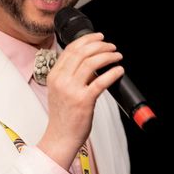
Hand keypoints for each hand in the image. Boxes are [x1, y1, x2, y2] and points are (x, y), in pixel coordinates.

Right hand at [37, 32, 123, 169]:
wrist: (60, 137)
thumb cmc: (63, 115)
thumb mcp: (60, 90)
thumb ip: (70, 75)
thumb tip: (92, 61)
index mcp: (55, 75)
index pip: (71, 49)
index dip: (87, 39)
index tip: (99, 37)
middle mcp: (61, 80)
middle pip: (82, 52)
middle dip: (100, 45)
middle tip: (111, 46)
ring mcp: (71, 90)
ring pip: (92, 63)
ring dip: (108, 56)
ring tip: (117, 56)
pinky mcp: (83, 101)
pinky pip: (101, 81)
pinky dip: (112, 72)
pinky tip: (119, 70)